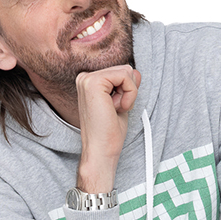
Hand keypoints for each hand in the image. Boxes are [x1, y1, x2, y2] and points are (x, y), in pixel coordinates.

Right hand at [75, 65, 140, 192]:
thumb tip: (135, 70)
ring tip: (114, 110)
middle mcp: (85, 78)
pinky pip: (125, 76)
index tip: (115, 109)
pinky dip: (129, 94)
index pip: (121, 72)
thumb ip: (127, 85)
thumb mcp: (122, 103)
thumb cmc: (109, 133)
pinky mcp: (93, 82)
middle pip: (125, 69)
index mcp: (89, 82)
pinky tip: (116, 108)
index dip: (127, 91)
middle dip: (128, 91)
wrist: (101, 151)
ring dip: (129, 94)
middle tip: (115, 110)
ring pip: (127, 71)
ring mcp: (87, 79)